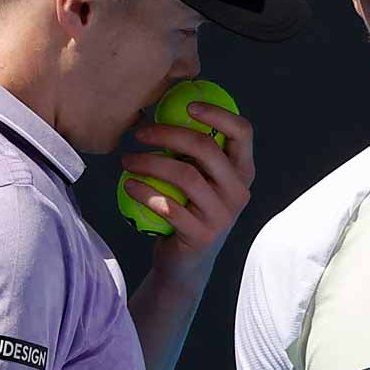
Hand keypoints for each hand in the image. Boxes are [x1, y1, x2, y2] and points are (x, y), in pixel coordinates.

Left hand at [120, 101, 253, 277]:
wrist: (185, 263)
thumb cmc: (188, 211)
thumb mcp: (201, 181)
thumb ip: (195, 153)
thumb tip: (164, 107)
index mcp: (243, 172)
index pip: (242, 132)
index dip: (217, 113)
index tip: (188, 106)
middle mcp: (239, 192)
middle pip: (206, 148)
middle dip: (168, 133)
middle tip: (140, 133)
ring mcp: (222, 215)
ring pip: (185, 176)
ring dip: (149, 162)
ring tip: (127, 160)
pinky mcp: (202, 235)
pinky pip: (169, 207)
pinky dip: (144, 192)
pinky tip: (128, 185)